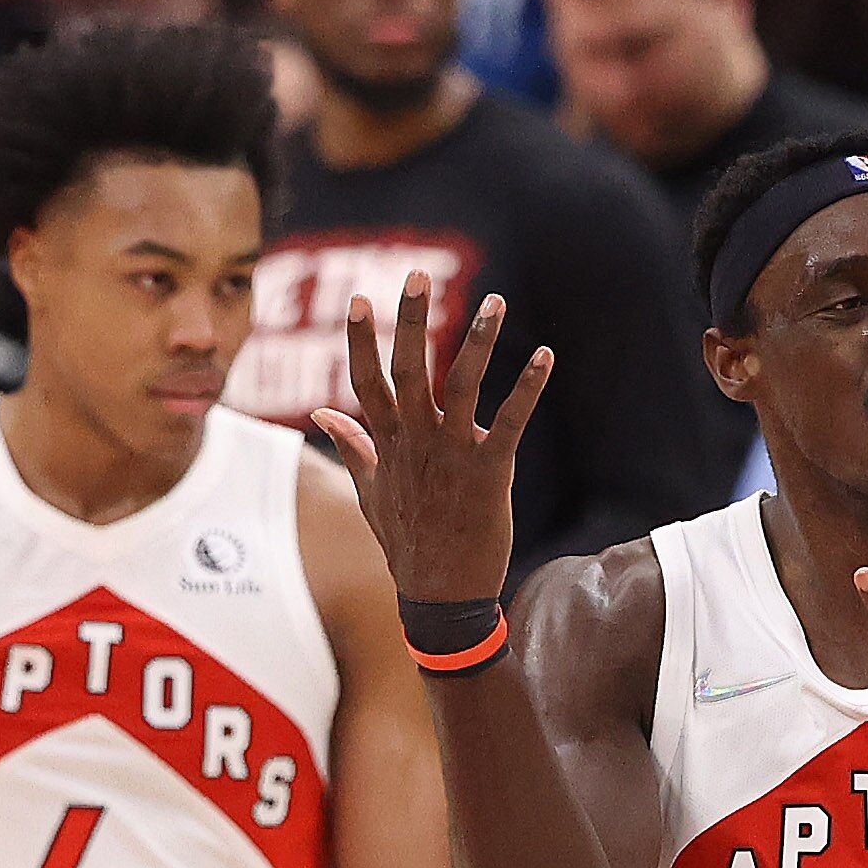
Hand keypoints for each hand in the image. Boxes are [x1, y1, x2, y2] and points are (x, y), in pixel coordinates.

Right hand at [310, 275, 553, 614]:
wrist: (441, 595)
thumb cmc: (408, 542)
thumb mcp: (370, 492)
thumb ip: (352, 445)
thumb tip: (322, 414)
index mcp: (388, 444)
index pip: (367, 381)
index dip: (361, 340)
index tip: (359, 298)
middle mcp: (416, 442)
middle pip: (408, 369)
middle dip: (411, 320)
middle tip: (417, 273)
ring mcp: (451, 455)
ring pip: (460, 386)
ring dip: (478, 341)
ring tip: (496, 301)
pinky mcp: (489, 472)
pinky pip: (509, 422)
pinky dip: (527, 388)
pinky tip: (545, 356)